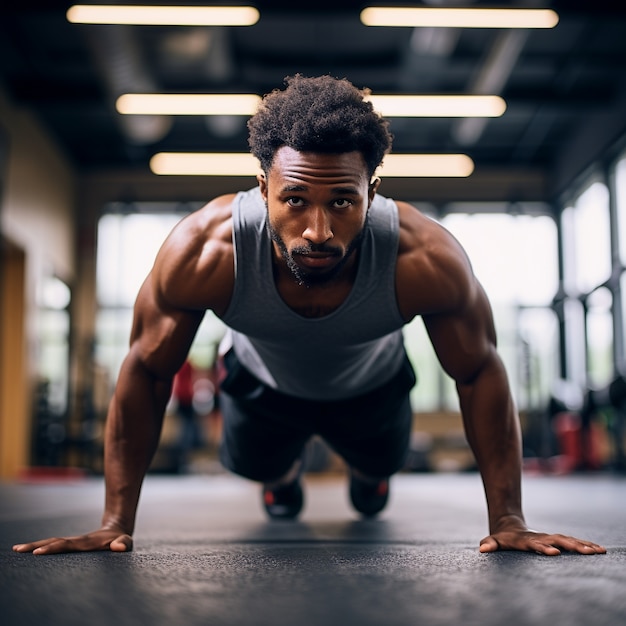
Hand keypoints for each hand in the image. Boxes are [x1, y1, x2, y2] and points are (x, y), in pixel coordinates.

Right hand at [12, 526, 132, 554]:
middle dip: (36, 546)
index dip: (53, 548)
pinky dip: (41, 548)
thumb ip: (123, 544)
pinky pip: (54, 546)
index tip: (38, 552)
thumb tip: (118, 547)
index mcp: (85, 543)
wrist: (117, 528)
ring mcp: (73, 542)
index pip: (66, 545)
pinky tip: (29, 552)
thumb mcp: (125, 542)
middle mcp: (76, 541)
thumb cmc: (121, 540)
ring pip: (51, 542)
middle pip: (53, 542)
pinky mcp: (71, 545)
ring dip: (35, 545)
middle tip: (18, 549)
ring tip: (17, 549)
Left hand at [479, 516, 605, 555]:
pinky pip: (572, 542)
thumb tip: (482, 549)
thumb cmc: (502, 538)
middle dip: (571, 546)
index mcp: (527, 540)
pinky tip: (598, 550)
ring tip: (598, 551)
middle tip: (586, 552)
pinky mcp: (556, 540)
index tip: (554, 552)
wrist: (509, 525)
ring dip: (582, 545)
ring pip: (568, 540)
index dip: (544, 547)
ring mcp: (549, 537)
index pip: (536, 544)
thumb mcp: (494, 541)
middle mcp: (541, 537)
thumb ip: (489, 544)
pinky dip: (585, 545)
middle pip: (557, 540)